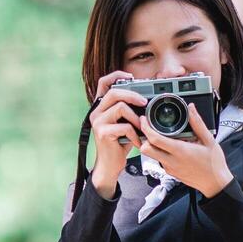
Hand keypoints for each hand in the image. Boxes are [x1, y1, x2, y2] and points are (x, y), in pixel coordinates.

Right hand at [86, 71, 147, 197]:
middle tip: (144, 102)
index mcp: (101, 106)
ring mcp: (97, 122)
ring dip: (136, 117)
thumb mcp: (125, 123)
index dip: (116, 75)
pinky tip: (137, 141)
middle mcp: (96, 111)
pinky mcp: (102, 133)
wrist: (110, 165)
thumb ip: (129, 110)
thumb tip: (146, 98)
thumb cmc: (119, 143)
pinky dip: (134, 134)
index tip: (131, 77)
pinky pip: (124, 126)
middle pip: (113, 92)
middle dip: (133, 95)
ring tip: (141, 127)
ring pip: (120, 107)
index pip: (103, 82)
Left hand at [137, 101, 234, 197]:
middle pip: (145, 149)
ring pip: (151, 155)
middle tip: (149, 129)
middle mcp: (171, 161)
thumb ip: (198, 123)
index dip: (146, 128)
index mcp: (180, 151)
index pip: (154, 140)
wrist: (215, 184)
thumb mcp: (209, 141)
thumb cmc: (214, 164)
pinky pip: (159, 160)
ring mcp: (169, 168)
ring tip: (161, 136)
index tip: (144, 120)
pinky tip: (170, 147)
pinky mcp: (170, 173)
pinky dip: (160, 152)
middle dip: (144, 137)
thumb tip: (191, 108)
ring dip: (152, 145)